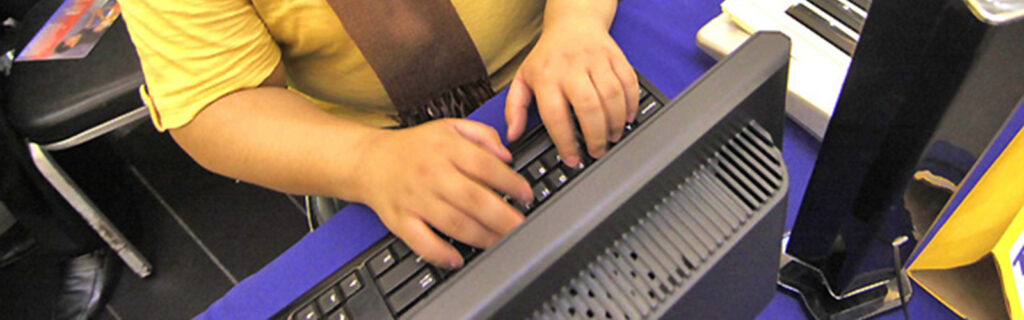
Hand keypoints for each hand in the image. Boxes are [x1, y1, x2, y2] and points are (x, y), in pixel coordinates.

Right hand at [353, 119, 533, 267]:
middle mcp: (432, 174)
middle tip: (521, 226)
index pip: (486, 166)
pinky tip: (458, 258)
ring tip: (500, 242)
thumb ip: (482, 135)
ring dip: (481, 236)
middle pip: (473, 198)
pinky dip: (440, 253)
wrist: (369, 161)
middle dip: (502, 216)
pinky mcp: (400, 220)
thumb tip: (507, 155)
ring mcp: (415, 199)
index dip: (511, 182)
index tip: (526, 195)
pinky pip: (421, 241)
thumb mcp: (449, 127)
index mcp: (446, 149)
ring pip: (453, 222)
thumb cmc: (414, 147)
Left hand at [506, 14, 639, 167]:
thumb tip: (513, 135)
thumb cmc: (548, 56)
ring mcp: (596, 60)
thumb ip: (515, 108)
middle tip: (597, 152)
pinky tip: (627, 118)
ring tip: (613, 137)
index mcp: (546, 77)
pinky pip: (629, 82)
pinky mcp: (616, 56)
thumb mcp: (523, 78)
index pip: (556, 116)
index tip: (572, 159)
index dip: (565, 142)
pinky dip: (631, 103)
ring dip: (615, 123)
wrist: (572, 22)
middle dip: (596, 136)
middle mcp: (572, 68)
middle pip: (588, 107)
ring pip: (611, 96)